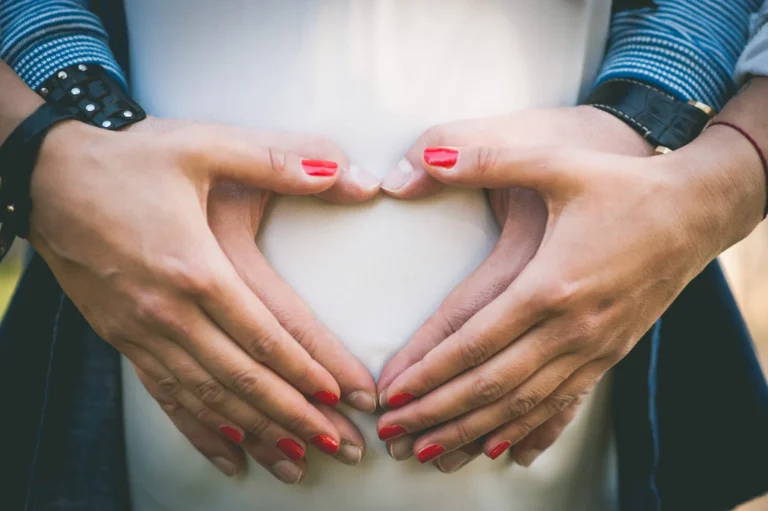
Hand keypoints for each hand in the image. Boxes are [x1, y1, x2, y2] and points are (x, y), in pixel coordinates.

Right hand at [29, 116, 378, 480]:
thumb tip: (343, 170)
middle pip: (243, 379)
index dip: (310, 370)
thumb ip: (276, 161)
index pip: (267, 335)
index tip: (347, 399)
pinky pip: (166, 396)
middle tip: (340, 447)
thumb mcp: (204, 146)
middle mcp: (169, 310)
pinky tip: (229, 455)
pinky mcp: (122, 337)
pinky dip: (201, 430)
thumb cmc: (129, 158)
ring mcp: (141, 330)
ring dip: (257, 433)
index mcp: (198, 266)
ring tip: (297, 462)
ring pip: (208, 398)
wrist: (45, 176)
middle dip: (296, 416)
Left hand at [375, 107, 763, 467]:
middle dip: (437, 412)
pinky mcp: (610, 353)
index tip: (392, 393)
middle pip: (491, 384)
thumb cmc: (623, 186)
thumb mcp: (555, 162)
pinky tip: (506, 451)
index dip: (428, 370)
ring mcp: (593, 346)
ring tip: (433, 452)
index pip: (474, 339)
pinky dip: (530, 430)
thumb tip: (423, 157)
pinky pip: (564, 403)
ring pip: (524, 404)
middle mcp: (570, 326)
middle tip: (394, 434)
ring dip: (474, 431)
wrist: (695, 211)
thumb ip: (485, 159)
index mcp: (547, 282)